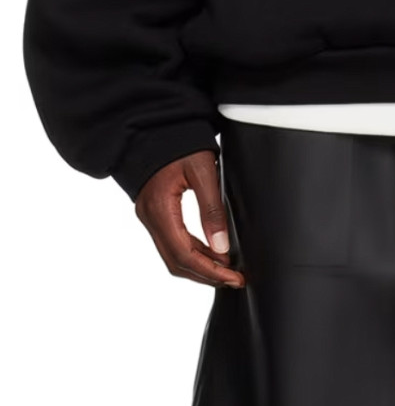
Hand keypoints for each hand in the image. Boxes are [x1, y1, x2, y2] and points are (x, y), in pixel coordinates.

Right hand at [134, 149, 245, 288]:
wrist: (155, 125)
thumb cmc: (179, 142)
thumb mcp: (202, 170)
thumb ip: (212, 209)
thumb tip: (222, 246)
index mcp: (159, 209)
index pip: (184, 254)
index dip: (210, 270)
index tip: (233, 277)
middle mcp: (149, 217)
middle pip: (176, 261)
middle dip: (205, 274)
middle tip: (234, 279)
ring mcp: (149, 216)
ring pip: (172, 255)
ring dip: (198, 266)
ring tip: (226, 270)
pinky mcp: (153, 212)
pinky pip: (171, 242)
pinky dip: (191, 252)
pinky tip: (210, 252)